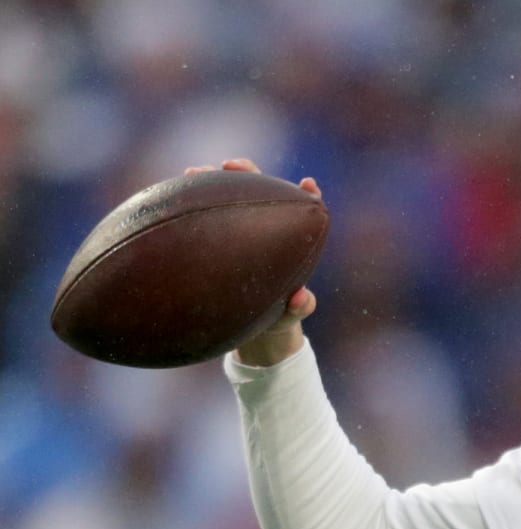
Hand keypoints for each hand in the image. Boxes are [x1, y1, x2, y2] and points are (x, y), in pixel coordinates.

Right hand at [184, 158, 320, 366]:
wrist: (250, 329)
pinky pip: (197, 217)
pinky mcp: (209, 239)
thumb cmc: (277, 318)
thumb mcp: (289, 316)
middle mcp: (260, 228)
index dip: (306, 194)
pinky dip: (185, 206)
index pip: (300, 208)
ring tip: (192, 173)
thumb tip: (301, 297)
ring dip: (208, 181)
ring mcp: (233, 230)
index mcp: (287, 240)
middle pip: (257, 189)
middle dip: (246, 172)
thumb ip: (300, 307)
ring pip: (223, 196)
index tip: (308, 185)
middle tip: (230, 164)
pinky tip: (168, 199)